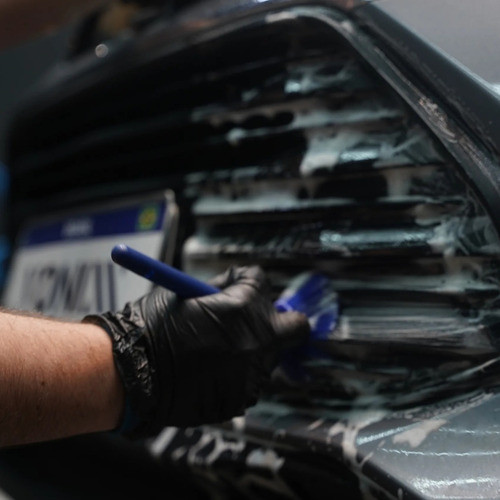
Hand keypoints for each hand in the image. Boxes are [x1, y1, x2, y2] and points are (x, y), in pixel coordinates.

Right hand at [84, 266, 308, 436]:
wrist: (130, 375)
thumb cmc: (150, 329)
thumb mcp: (185, 294)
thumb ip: (220, 291)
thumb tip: (236, 287)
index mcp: (242, 307)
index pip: (262, 281)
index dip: (246, 281)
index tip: (237, 286)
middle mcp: (257, 340)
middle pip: (295, 325)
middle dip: (278, 320)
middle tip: (256, 321)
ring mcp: (252, 373)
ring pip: (271, 356)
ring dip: (254, 349)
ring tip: (217, 351)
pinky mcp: (241, 399)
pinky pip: (251, 380)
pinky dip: (238, 374)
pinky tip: (209, 372)